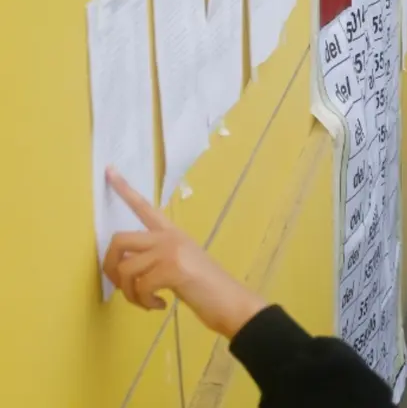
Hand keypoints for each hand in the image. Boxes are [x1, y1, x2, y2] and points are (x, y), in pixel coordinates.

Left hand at [102, 167, 266, 338]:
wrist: (230, 302)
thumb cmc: (205, 288)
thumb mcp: (179, 265)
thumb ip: (155, 259)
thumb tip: (123, 269)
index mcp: (172, 233)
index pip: (144, 207)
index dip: (124, 189)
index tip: (109, 170)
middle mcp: (169, 237)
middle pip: (119, 240)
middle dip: (109, 266)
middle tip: (120, 286)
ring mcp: (171, 251)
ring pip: (125, 269)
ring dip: (129, 293)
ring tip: (145, 301)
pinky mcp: (172, 268)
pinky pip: (139, 286)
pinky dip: (144, 301)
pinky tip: (159, 305)